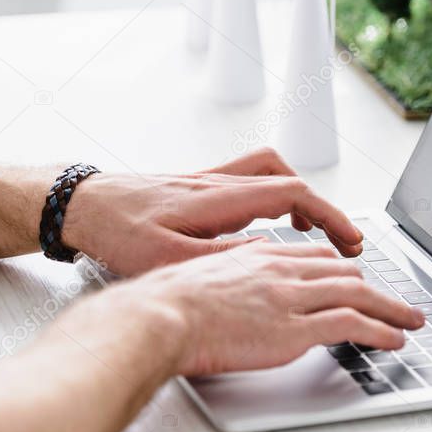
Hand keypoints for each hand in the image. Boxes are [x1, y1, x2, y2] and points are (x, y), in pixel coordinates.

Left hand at [61, 148, 363, 275]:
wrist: (80, 205)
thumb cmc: (115, 232)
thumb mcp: (166, 258)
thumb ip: (220, 259)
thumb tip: (266, 254)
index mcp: (217, 198)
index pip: (292, 192)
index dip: (330, 215)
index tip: (351, 240)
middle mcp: (217, 182)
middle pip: (288, 178)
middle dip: (323, 208)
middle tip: (342, 240)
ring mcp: (207, 180)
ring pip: (269, 172)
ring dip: (299, 196)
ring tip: (311, 231)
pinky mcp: (194, 186)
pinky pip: (248, 179)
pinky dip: (271, 194)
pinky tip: (264, 222)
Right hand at [111, 241, 424, 375]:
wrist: (158, 316)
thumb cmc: (166, 303)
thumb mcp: (200, 276)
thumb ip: (227, 276)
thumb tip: (235, 288)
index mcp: (258, 257)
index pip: (313, 256)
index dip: (339, 267)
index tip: (353, 275)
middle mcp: (280, 270)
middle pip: (342, 271)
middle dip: (374, 286)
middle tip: (395, 298)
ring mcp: (290, 297)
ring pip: (357, 292)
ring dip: (391, 308)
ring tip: (410, 320)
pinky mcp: (294, 328)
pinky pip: (351, 323)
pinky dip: (380, 330)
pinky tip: (394, 338)